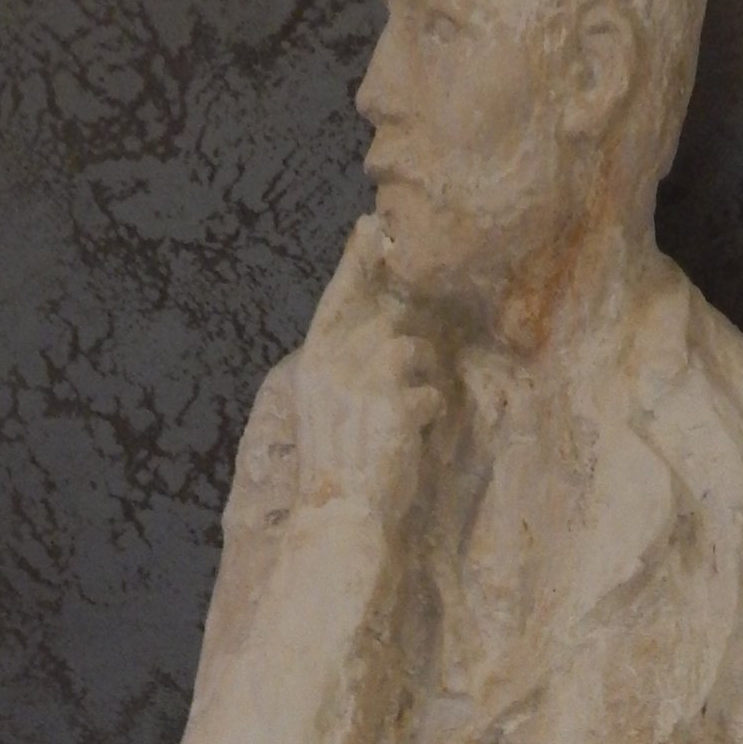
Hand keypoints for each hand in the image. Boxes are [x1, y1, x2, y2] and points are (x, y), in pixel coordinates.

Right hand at [293, 215, 443, 532]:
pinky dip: (430, 410)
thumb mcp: (326, 410)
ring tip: (409, 409)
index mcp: (312, 366)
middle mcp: (333, 366)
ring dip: (419, 374)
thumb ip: (344, 370)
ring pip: (409, 348)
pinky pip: (430, 392)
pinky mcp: (394, 407)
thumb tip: (383, 335)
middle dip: (403, 319)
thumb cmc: (337, 470)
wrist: (340, 517)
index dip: (355, 261)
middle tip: (413, 330)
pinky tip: (418, 431)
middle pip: (379, 315)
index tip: (371, 226)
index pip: (335, 300)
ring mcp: (363, 384)